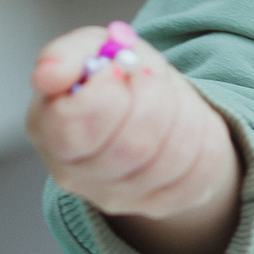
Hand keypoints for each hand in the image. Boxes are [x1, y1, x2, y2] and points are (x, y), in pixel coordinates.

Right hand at [26, 25, 239, 253]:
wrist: (151, 104)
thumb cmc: (113, 75)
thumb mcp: (89, 48)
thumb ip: (65, 56)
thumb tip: (50, 77)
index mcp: (47, 132)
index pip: (73, 129)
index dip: (106, 92)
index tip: (118, 69)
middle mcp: (75, 177)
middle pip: (132, 147)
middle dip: (153, 97)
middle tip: (150, 78)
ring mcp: (118, 198)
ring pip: (172, 157)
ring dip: (183, 110)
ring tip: (170, 97)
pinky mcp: (162, 204)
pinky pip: (203, 168)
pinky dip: (205, 132)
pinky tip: (187, 121)